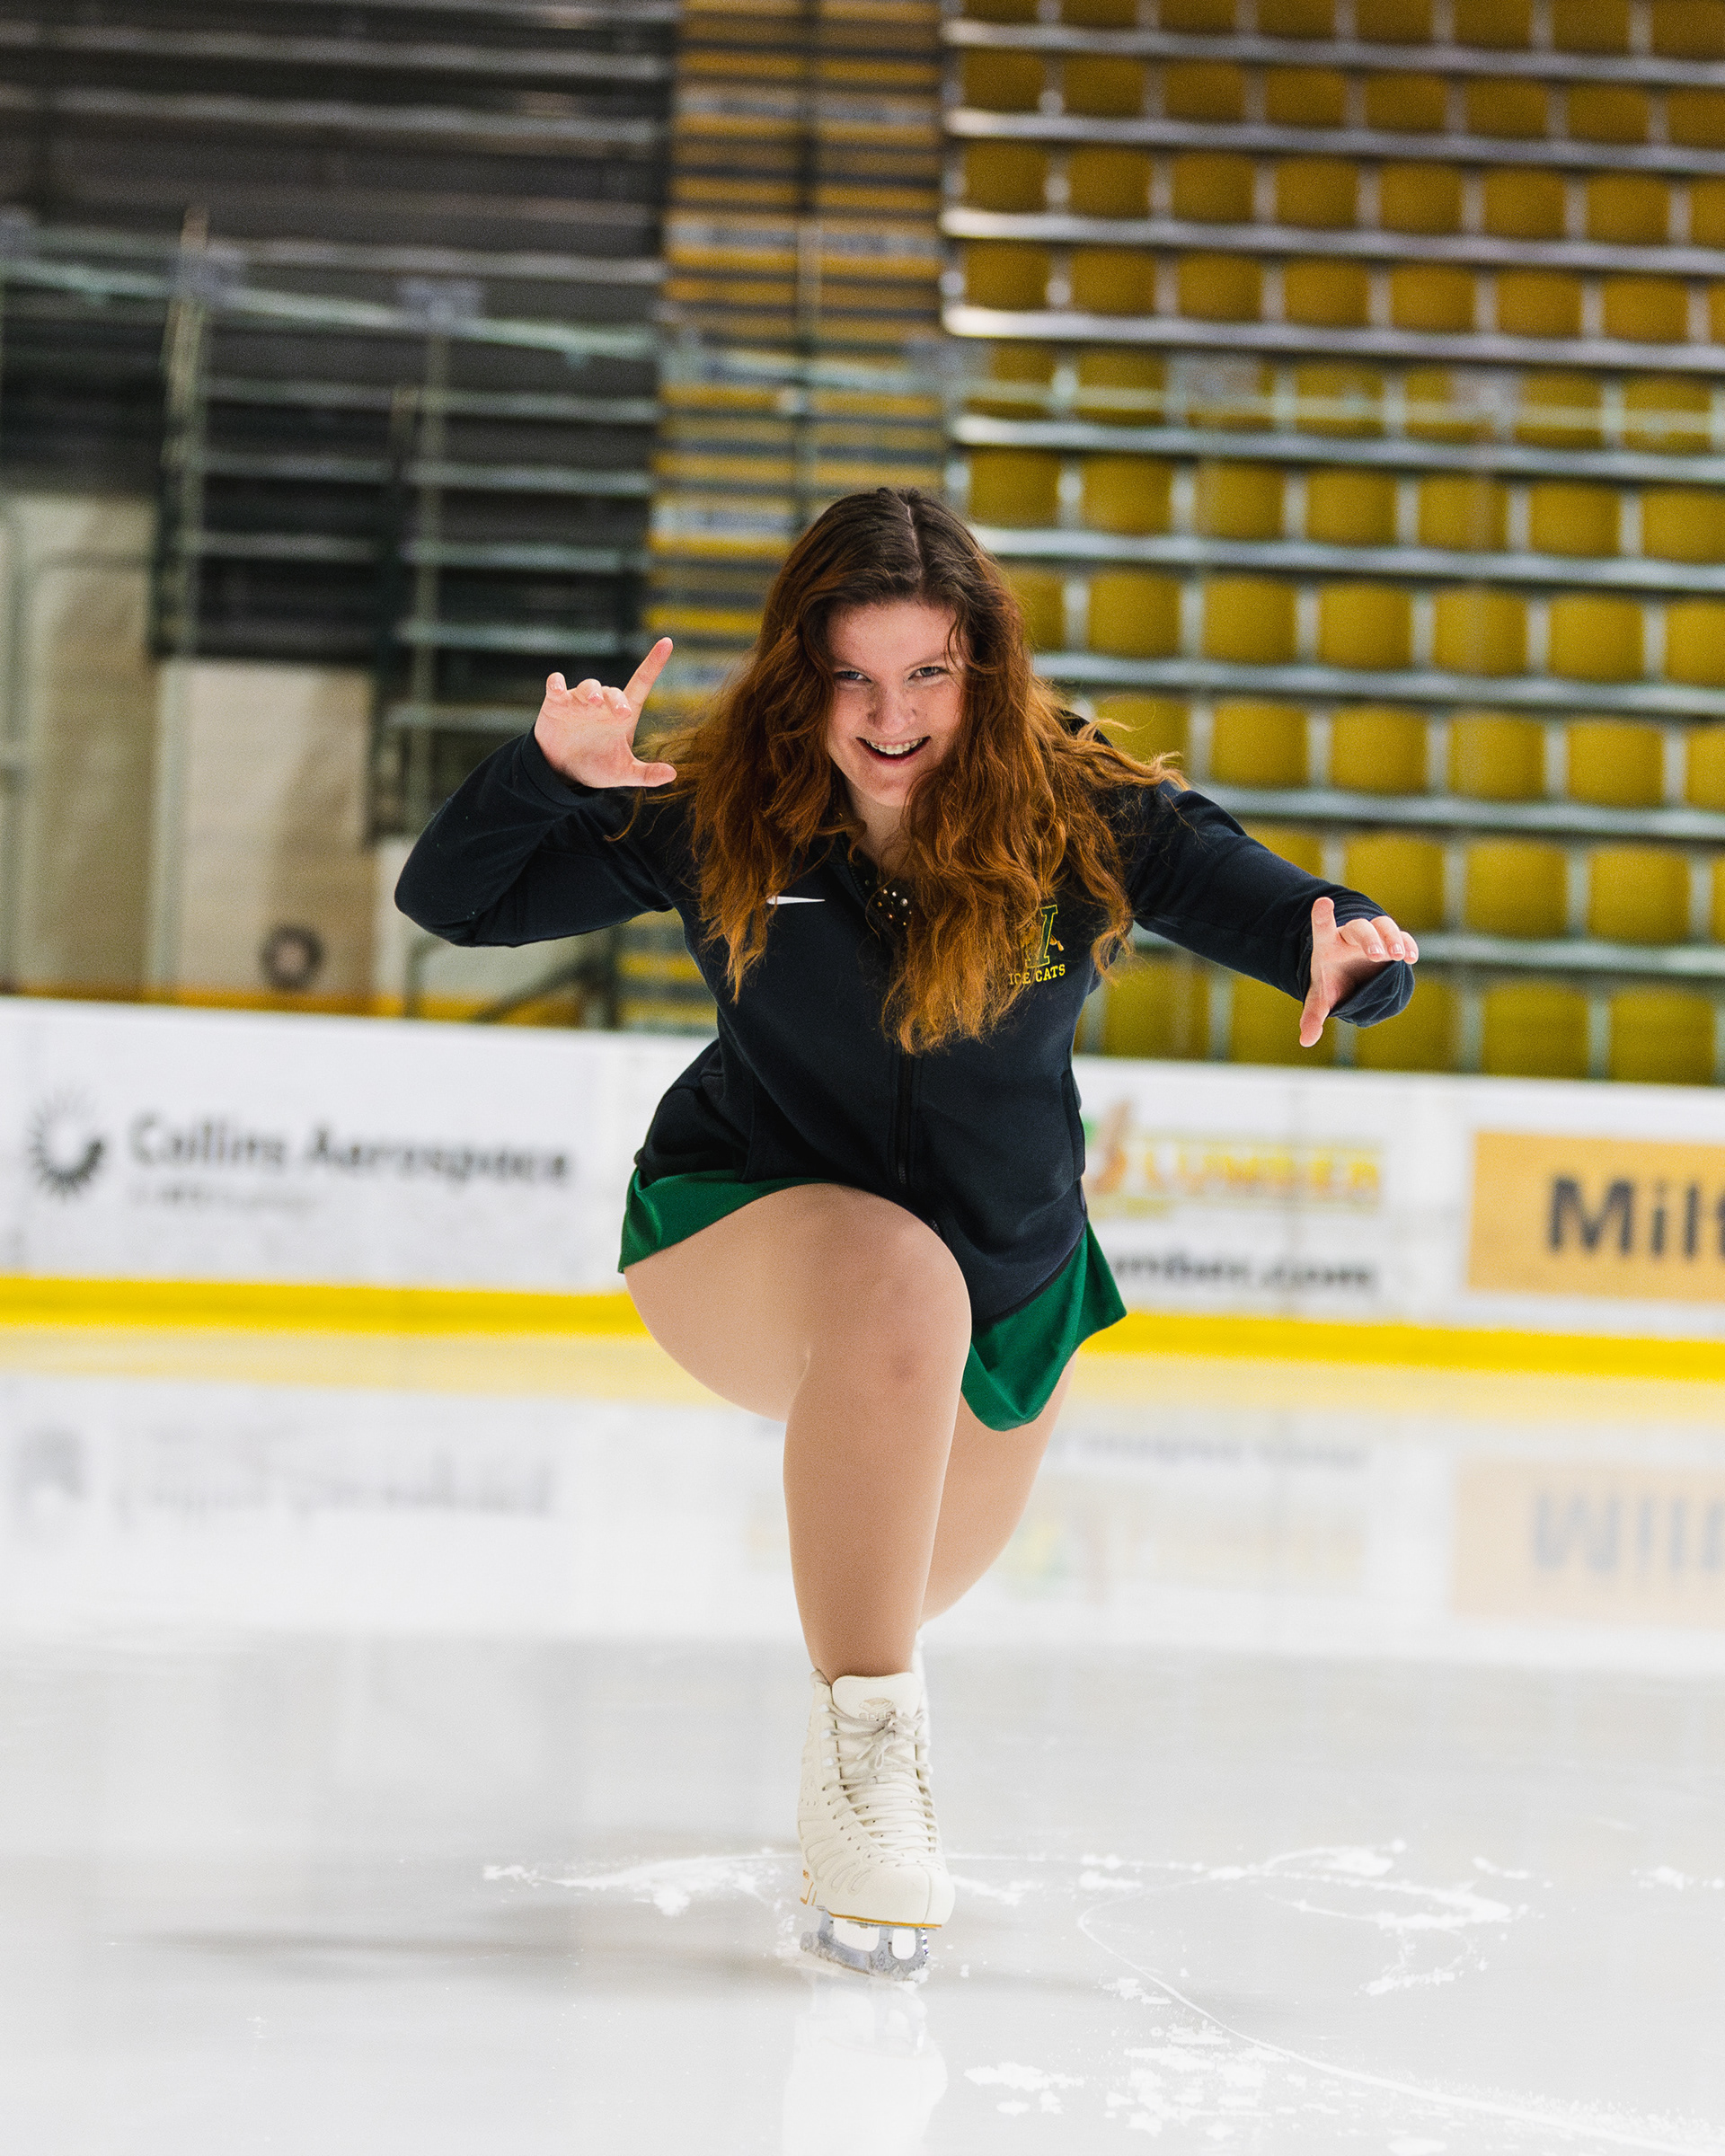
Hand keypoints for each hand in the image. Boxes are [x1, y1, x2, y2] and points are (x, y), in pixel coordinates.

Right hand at [533, 636, 675, 788]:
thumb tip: (673, 775)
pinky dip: (556, 683)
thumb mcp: (623, 773)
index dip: (654, 663)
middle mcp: (602, 704)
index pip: (641, 684)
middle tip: (622, 713)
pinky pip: (556, 685)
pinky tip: (558, 688)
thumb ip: (646, 774)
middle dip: (616, 699)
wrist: (562, 772)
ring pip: (587, 686)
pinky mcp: (555, 703)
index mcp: (622, 715)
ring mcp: (578, 701)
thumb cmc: (597, 766)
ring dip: (590, 691)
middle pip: (612, 691)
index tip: (667, 643)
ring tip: (593, 703)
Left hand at [1299, 896, 1418, 1047]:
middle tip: (1379, 955)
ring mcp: (1373, 936)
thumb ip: (1313, 1015)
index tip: (1323, 903)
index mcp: (1328, 944)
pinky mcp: (1391, 942)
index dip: (1323, 916)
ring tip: (1400, 956)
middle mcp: (1350, 936)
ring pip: (1383, 926)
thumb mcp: (1321, 997)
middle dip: (1370, 939)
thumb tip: (1306, 1040)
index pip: (1323, 927)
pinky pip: (1402, 937)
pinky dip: (1408, 944)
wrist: (1350, 972)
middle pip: (1359, 927)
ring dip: (1393, 938)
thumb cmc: (1332, 981)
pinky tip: (1412, 958)